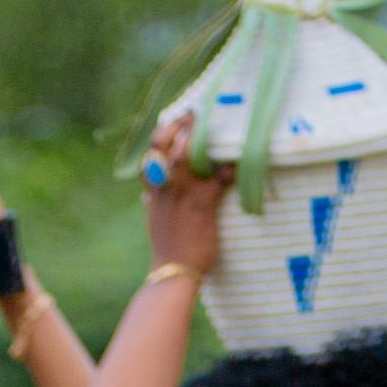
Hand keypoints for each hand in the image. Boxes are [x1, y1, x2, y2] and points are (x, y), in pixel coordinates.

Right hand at [140, 115, 227, 280]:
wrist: (174, 271)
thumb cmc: (169, 247)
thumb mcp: (157, 217)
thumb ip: (158, 198)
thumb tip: (157, 189)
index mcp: (152, 189)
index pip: (150, 152)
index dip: (162, 133)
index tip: (174, 122)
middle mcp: (163, 186)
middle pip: (162, 144)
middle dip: (178, 125)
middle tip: (193, 116)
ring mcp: (182, 193)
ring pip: (185, 154)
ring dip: (200, 139)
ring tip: (217, 130)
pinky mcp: (201, 204)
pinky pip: (217, 178)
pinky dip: (228, 170)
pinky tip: (236, 167)